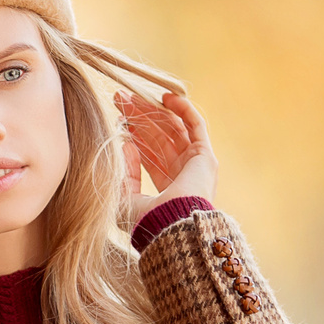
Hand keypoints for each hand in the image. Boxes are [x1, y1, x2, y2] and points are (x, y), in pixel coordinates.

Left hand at [117, 86, 216, 213]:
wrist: (169, 227)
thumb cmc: (145, 220)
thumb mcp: (124, 197)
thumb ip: (122, 173)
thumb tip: (124, 145)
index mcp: (166, 189)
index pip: (150, 156)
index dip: (134, 136)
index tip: (118, 121)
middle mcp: (184, 176)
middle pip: (160, 138)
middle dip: (139, 118)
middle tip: (120, 100)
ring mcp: (196, 166)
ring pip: (174, 129)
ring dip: (154, 111)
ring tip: (131, 97)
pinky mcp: (205, 156)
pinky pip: (196, 125)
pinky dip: (184, 109)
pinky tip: (165, 96)